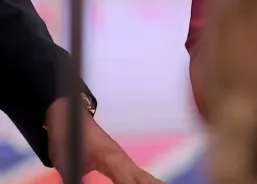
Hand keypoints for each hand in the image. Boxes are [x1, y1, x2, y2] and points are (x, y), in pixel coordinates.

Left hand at [45, 97, 163, 183]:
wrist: (70, 115)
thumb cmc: (67, 136)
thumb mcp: (64, 162)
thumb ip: (74, 179)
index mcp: (111, 158)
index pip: (128, 181)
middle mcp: (123, 159)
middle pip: (146, 179)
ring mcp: (125, 160)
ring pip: (147, 177)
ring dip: (156, 183)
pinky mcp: (122, 162)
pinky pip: (141, 176)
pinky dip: (149, 182)